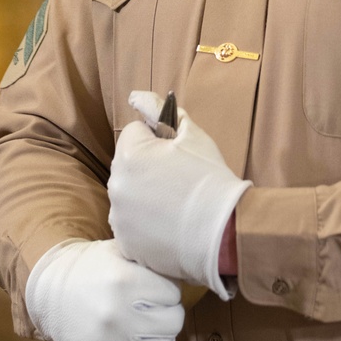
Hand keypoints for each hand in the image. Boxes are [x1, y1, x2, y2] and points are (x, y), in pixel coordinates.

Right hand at [24, 239, 183, 340]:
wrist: (52, 293)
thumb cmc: (95, 269)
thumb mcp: (122, 251)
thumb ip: (153, 257)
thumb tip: (188, 264)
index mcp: (124, 281)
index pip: (174, 294)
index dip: (167, 291)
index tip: (154, 290)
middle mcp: (116, 314)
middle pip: (173, 322)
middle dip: (166, 313)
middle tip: (152, 309)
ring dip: (160, 338)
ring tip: (145, 326)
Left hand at [108, 92, 251, 297]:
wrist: (224, 232)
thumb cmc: (210, 178)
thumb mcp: (191, 134)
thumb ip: (159, 110)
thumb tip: (135, 97)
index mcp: (129, 154)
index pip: (135, 133)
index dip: (159, 140)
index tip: (178, 155)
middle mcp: (116, 186)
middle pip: (128, 164)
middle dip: (148, 166)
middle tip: (180, 180)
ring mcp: (119, 218)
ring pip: (129, 194)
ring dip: (144, 195)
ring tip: (177, 204)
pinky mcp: (126, 243)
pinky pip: (131, 224)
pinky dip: (146, 224)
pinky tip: (170, 225)